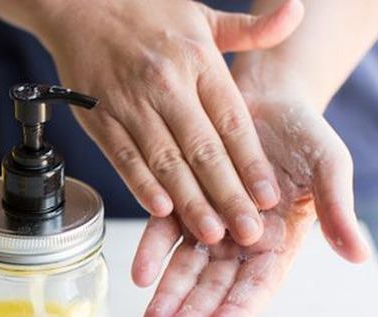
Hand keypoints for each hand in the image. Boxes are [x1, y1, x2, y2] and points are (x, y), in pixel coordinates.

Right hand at [34, 0, 303, 245]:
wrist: (81, 6)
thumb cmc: (145, 13)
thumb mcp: (201, 15)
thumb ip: (250, 29)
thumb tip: (296, 15)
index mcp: (198, 61)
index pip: (232, 122)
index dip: (251, 164)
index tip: (268, 197)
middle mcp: (166, 85)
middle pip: (203, 150)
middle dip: (228, 195)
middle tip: (248, 231)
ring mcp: (131, 104)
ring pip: (166, 161)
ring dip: (190, 201)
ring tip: (211, 233)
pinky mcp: (101, 118)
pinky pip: (125, 158)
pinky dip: (142, 186)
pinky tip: (161, 212)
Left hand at [131, 89, 370, 316]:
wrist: (265, 97)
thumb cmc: (303, 135)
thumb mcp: (328, 168)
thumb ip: (336, 210)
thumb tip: (358, 254)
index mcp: (277, 242)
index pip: (256, 285)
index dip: (238, 310)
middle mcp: (238, 241)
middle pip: (214, 286)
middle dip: (192, 314)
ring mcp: (207, 224)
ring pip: (185, 267)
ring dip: (167, 297)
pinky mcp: (180, 202)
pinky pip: (163, 232)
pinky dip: (151, 253)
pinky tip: (139, 275)